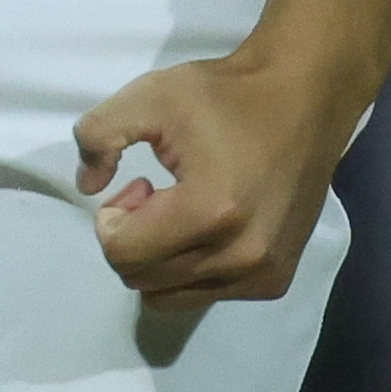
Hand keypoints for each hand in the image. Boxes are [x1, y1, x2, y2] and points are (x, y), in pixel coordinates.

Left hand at [71, 49, 359, 311]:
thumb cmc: (226, 96)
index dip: (111, 219)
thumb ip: (99, 134)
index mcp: (210, 211)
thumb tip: (87, 186)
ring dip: (158, 258)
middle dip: (132, 237)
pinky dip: (190, 268)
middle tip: (154, 193)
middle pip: (141, 279)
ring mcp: (262, 274)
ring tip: (181, 209)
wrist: (304, 100)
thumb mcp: (150, 94)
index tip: (137, 183)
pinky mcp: (276, 281)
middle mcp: (240, 255)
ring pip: (169, 297)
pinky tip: (209, 223)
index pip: (122, 253)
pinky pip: (205, 295)